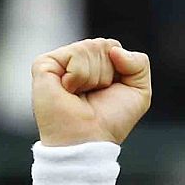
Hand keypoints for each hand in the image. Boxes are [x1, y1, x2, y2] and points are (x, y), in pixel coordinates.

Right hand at [31, 37, 151, 146]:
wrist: (88, 139)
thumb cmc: (110, 121)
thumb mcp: (140, 92)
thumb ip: (139, 63)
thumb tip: (115, 49)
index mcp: (95, 65)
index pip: (113, 46)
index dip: (120, 70)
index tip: (109, 92)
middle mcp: (76, 61)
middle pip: (103, 45)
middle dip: (107, 73)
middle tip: (94, 95)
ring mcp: (59, 62)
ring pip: (90, 48)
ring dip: (93, 77)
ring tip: (80, 95)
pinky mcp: (44, 64)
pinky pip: (74, 53)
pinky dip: (79, 75)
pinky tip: (69, 90)